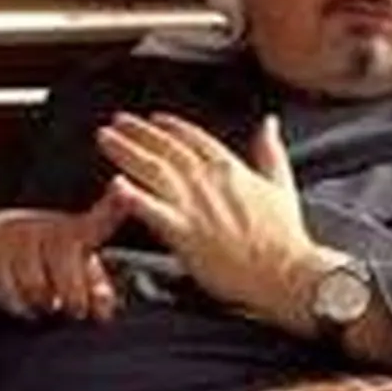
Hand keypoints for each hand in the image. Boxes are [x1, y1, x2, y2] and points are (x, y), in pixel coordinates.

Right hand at [0, 194, 125, 320]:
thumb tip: (103, 313)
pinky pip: (9, 289)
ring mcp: (18, 236)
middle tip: (75, 310)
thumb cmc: (47, 260)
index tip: (122, 187)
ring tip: (48, 303)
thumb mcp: (76, 269)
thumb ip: (97, 292)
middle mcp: (47, 227)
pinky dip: (20, 306)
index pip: (98, 220)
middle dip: (74, 295)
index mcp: (76, 231)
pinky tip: (27, 305)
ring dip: (44, 302)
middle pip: (64, 261)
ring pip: (35, 283)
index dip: (114, 205)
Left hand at [98, 112, 331, 333]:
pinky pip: (152, 210)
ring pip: (153, 169)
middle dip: (139, 131)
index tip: (154, 119)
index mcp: (231, 169)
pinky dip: (132, 196)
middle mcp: (209, 181)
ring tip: (105, 139)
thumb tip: (270, 123)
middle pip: (167, 148)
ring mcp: (195, 206)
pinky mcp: (185, 233)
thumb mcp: (282, 183)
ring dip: (127, 151)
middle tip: (116, 121)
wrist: (286, 271)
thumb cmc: (286, 237)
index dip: (171, 126)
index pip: (195, 138)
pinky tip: (114, 185)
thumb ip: (270, 151)